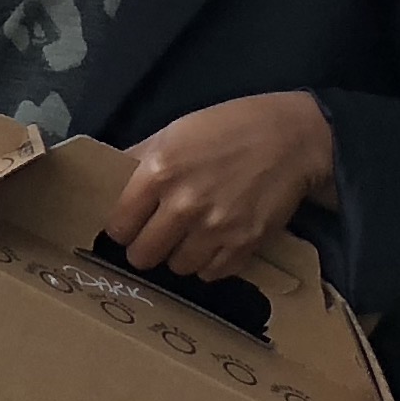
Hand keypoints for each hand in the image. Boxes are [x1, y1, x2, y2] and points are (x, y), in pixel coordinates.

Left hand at [105, 93, 338, 282]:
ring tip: (190, 237)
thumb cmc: (230, 127)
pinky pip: (213, 273)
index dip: (123, 228)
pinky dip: (211, 263)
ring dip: (180, 256)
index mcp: (158, 173)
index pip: (118, 227)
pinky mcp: (245, 243)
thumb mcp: (174, 132)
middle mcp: (183, 205)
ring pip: (177, 268)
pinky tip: (215, 243)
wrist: (293, 136)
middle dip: (146, 248)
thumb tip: (106, 180)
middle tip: (157, 236)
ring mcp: (216, 228)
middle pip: (142, 256)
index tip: (131, 225)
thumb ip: (139, 160)